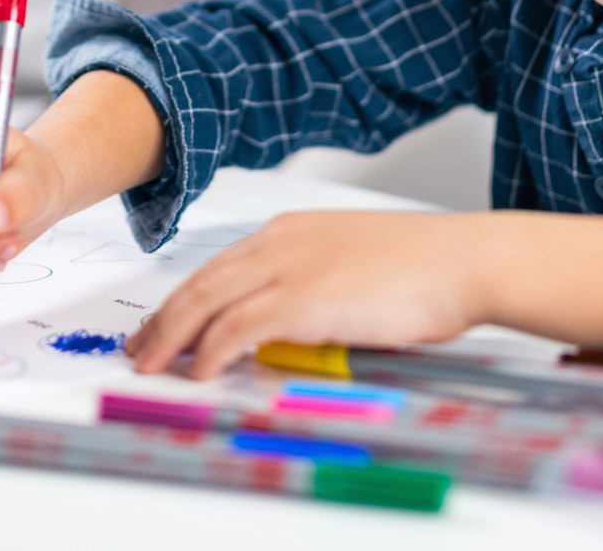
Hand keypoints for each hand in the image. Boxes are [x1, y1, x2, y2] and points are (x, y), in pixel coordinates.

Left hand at [125, 211, 491, 378]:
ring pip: (206, 302)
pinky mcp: (302, 299)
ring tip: (153, 366)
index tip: (165, 324)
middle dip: (163, 319)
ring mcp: (289, 268)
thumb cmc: (424, 267)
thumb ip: (313, 285)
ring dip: (174, 338)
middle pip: (200, 282)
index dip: (184, 299)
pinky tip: (202, 370)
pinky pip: (237, 326)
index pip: (218, 267)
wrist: (463, 260)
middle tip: (139, 349)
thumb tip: (287, 330)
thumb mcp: (353, 265)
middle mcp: (280, 242)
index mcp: (291, 231)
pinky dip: (212, 350)